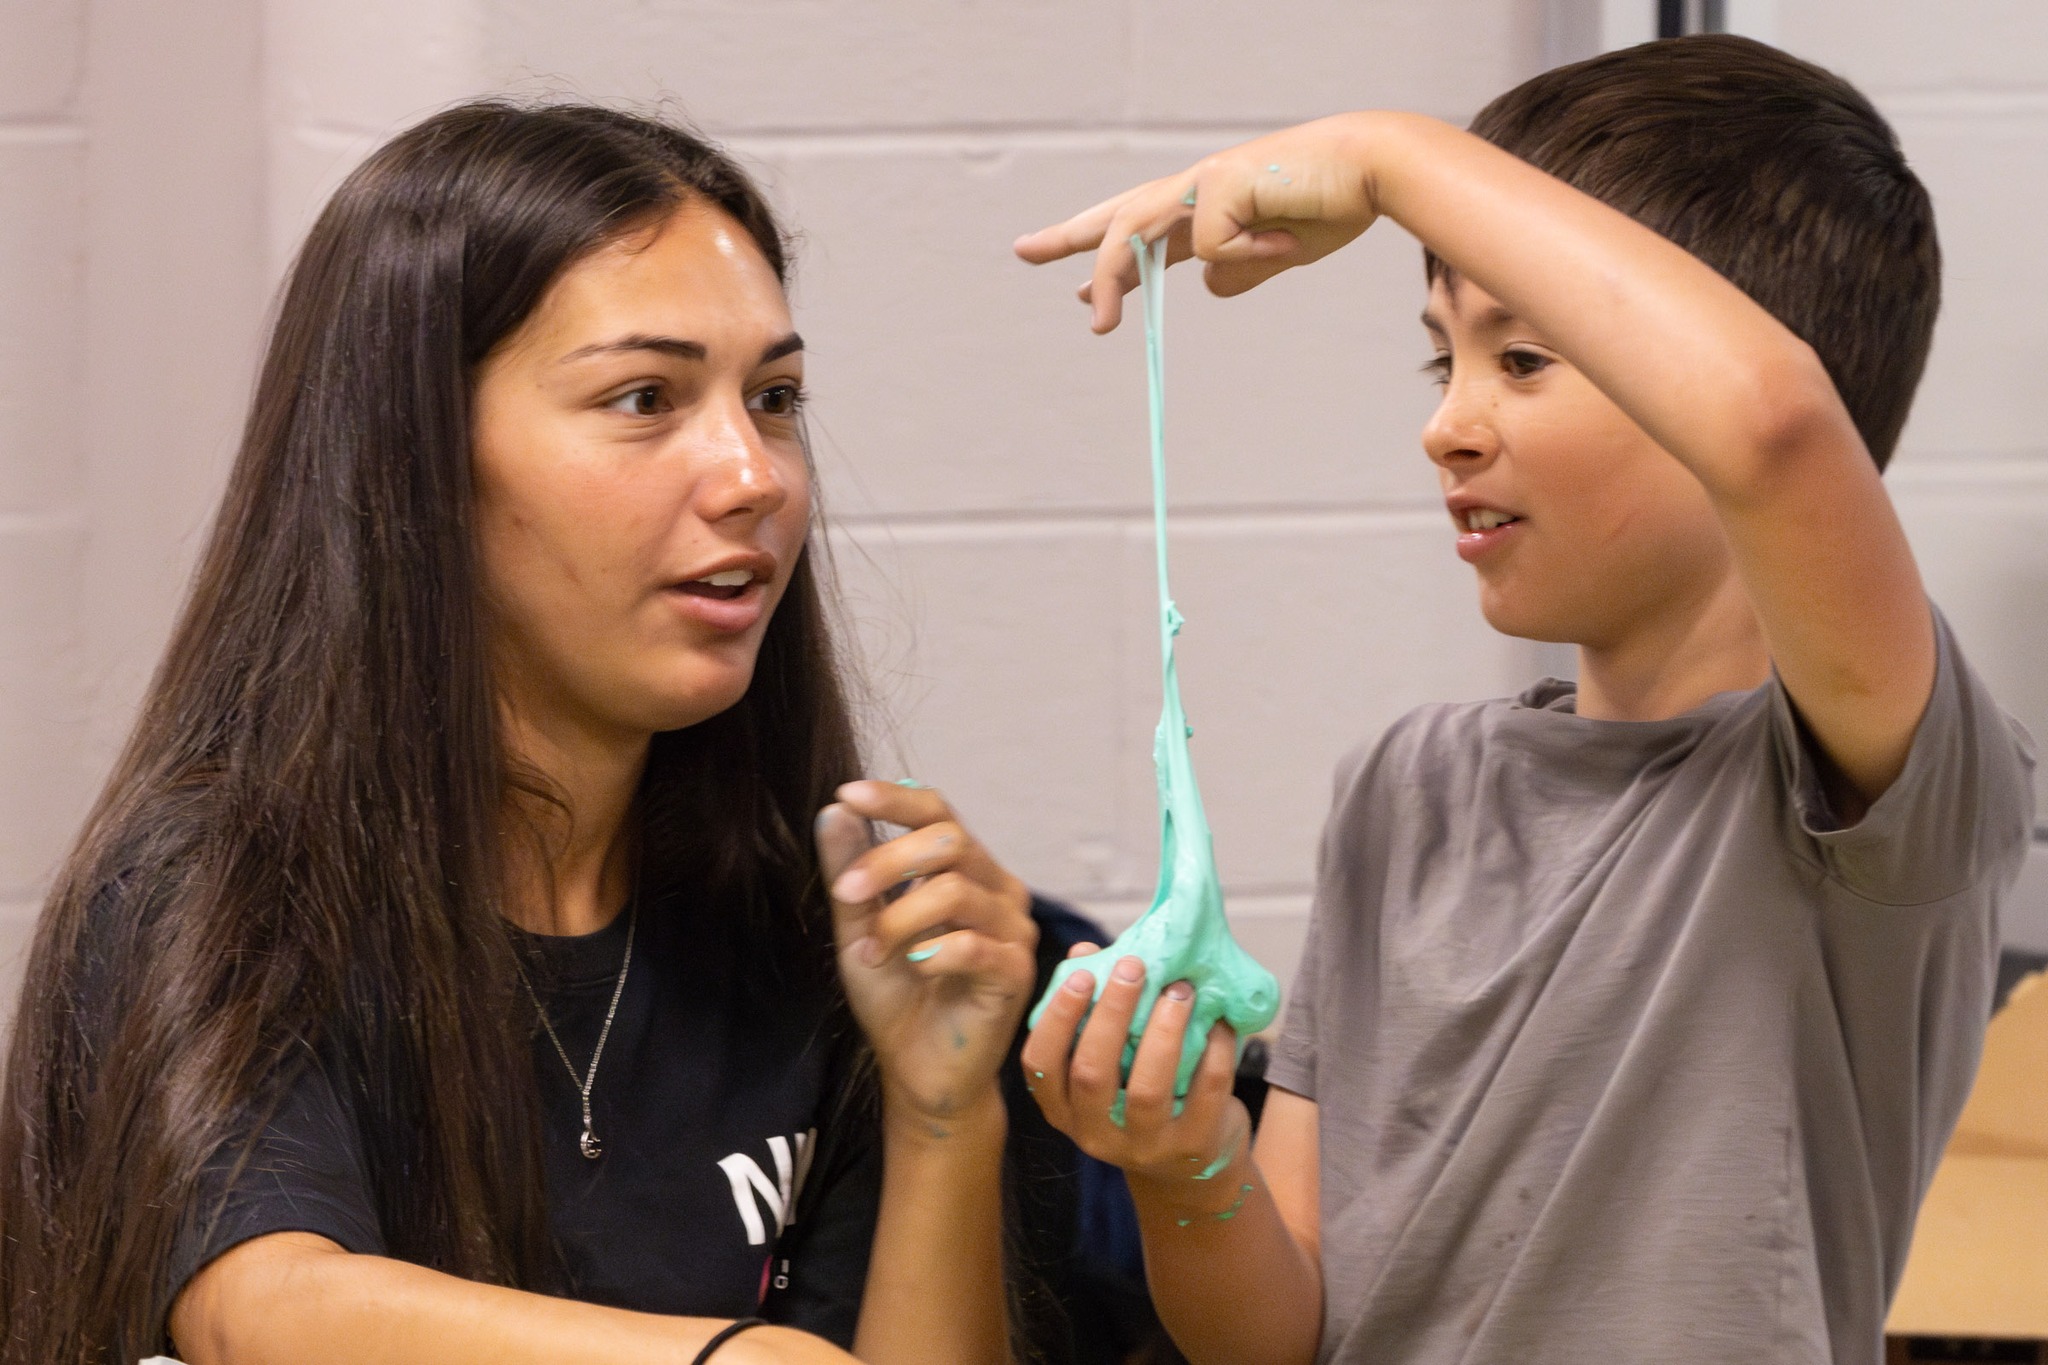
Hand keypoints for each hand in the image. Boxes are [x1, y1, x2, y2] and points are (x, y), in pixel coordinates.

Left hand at [815, 782, 1036, 1124]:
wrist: (919, 1070)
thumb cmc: (897, 997)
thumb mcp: (859, 927)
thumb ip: (850, 871)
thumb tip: (835, 810)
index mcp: (965, 869)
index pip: (938, 813)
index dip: (895, 799)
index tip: (848, 794)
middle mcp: (997, 889)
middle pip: (949, 841)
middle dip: (888, 861)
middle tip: (845, 894)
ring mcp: (1013, 929)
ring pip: (957, 891)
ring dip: (900, 919)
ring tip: (871, 953)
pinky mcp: (1018, 972)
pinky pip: (974, 944)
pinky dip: (932, 953)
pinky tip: (913, 968)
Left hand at [1013, 112, 1383, 331]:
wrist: (1373, 170)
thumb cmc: (1334, 206)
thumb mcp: (1281, 256)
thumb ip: (1243, 272)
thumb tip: (1209, 289)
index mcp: (1207, 207)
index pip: (1144, 236)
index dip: (1112, 264)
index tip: (1082, 291)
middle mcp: (1196, 189)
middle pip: (1118, 217)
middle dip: (1070, 236)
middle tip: (1024, 251)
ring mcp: (1203, 182)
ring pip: (1134, 232)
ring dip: (1111, 277)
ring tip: (1098, 324)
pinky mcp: (1216, 182)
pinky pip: (1212, 249)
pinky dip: (1250, 257)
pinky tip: (1285, 243)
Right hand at [1020, 944, 1250, 1206]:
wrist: (1188, 1171)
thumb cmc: (1139, 1096)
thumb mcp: (1111, 1063)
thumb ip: (1095, 1009)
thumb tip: (1084, 951)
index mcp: (1064, 1108)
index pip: (1040, 1064)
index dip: (1058, 1017)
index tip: (1083, 975)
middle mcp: (1094, 1133)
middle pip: (1091, 1073)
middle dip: (1113, 1013)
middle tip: (1135, 967)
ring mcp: (1144, 1147)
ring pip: (1146, 1088)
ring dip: (1164, 1031)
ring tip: (1180, 990)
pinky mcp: (1191, 1149)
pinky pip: (1204, 1093)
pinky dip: (1214, 1051)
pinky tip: (1219, 1021)